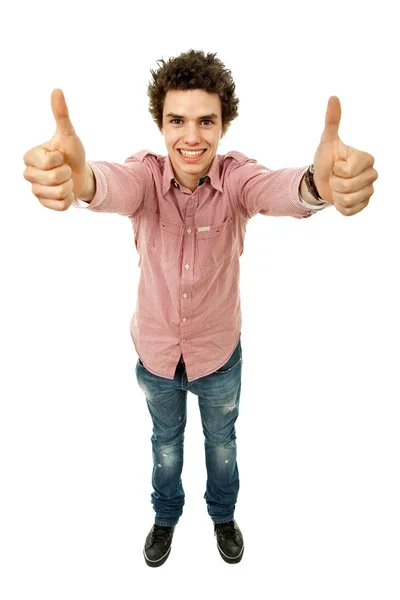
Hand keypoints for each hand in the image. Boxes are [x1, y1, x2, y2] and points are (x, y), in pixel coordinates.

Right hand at [23, 89, 87, 210]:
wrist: (80, 173)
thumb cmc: (71, 152)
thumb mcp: (68, 134)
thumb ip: (61, 114)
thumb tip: (57, 90)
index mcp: (29, 157)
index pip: (48, 162)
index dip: (60, 159)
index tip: (60, 156)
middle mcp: (28, 174)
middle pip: (54, 179)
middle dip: (67, 173)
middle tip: (65, 169)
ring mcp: (35, 191)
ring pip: (58, 193)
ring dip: (69, 186)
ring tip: (66, 180)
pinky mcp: (44, 204)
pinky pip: (61, 206)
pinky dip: (69, 199)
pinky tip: (66, 192)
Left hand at [312, 96, 377, 215]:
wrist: (321, 181)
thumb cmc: (326, 159)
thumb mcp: (326, 141)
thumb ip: (332, 121)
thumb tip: (333, 97)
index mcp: (366, 159)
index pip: (350, 171)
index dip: (337, 170)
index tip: (337, 164)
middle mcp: (372, 174)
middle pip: (349, 187)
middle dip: (335, 183)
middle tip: (335, 177)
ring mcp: (369, 191)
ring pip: (350, 200)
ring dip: (337, 196)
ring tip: (337, 187)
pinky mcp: (364, 205)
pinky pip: (350, 211)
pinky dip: (340, 207)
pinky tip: (339, 199)